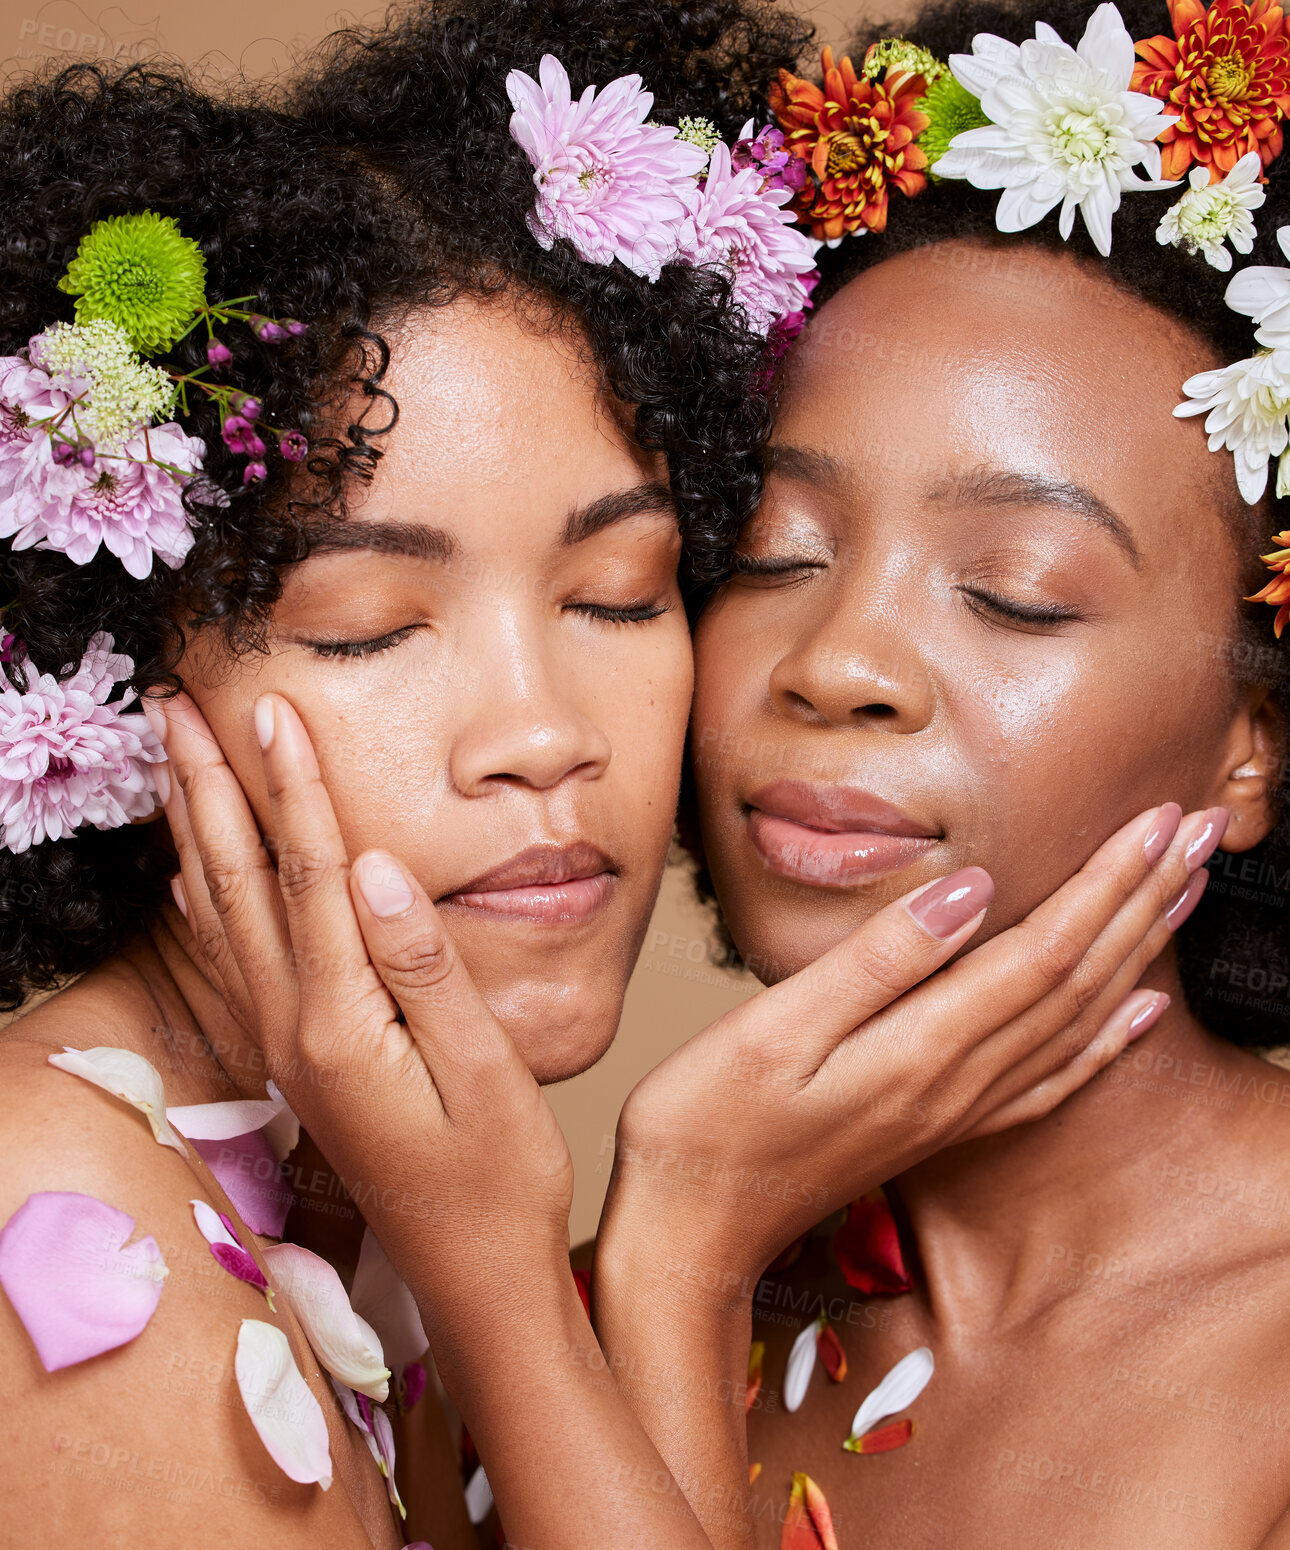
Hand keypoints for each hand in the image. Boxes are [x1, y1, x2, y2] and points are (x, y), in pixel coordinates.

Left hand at [155, 688, 724, 1548]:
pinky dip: (204, 906)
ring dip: (194, 831)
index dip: (294, 789)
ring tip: (170, 762)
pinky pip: (233, 965)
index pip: (312, 877)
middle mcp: (296, 1032)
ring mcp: (289, 1050)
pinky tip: (189, 875)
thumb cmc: (500, 1181)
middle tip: (175, 707)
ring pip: (224, 918)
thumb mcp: (484, 1072)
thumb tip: (371, 866)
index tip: (272, 710)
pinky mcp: (299, 1064)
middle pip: (242, 885)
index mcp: (344, 1024)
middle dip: (207, 789)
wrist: (477, 1278)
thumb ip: (425, 965)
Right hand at [587, 802, 1218, 1549]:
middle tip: (1205, 830)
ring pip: (1079, 1020)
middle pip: (1081, 979)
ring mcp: (955, 1110)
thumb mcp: (774, 1029)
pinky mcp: (939, 1126)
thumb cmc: (708, 1127)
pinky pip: (1052, 1079)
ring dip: (1141, 950)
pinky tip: (1136, 1013)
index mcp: (922, 1048)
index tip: (1159, 820)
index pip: (1046, 950)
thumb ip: (880, 960)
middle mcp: (957, 1082)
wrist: (692, 1235)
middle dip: (1148, 899)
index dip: (1108, 881)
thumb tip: (971, 892)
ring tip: (1186, 892)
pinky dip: (1106, 1039)